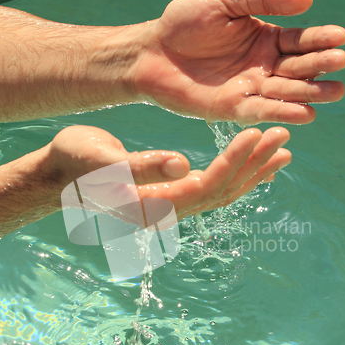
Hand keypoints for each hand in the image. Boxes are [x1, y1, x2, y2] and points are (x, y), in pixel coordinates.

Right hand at [48, 125, 290, 222]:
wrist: (61, 175)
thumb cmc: (76, 164)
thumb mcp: (103, 162)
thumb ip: (142, 167)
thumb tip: (183, 166)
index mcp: (154, 205)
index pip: (205, 186)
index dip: (233, 161)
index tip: (256, 134)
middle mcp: (169, 211)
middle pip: (223, 192)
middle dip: (253, 165)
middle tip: (283, 139)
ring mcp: (172, 204)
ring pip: (222, 192)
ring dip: (252, 172)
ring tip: (282, 153)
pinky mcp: (172, 193)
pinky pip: (212, 188)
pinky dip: (236, 175)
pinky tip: (252, 164)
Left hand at [135, 0, 344, 124]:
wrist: (152, 52)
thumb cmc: (185, 23)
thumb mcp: (227, 0)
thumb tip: (306, 0)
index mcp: (264, 38)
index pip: (299, 40)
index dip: (319, 39)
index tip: (341, 37)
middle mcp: (261, 66)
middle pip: (298, 68)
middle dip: (320, 66)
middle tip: (340, 64)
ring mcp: (248, 89)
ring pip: (285, 93)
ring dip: (310, 93)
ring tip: (334, 92)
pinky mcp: (232, 109)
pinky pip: (261, 111)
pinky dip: (282, 113)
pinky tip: (305, 113)